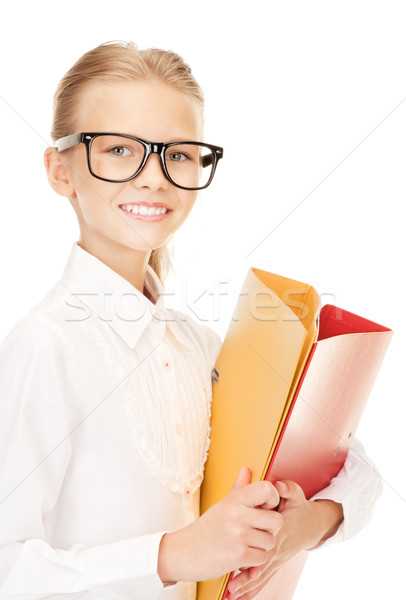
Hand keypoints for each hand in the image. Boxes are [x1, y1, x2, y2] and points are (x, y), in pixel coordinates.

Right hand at [157, 467, 282, 583]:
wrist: (183, 551)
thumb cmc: (206, 528)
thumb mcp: (223, 505)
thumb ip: (239, 488)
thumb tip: (246, 469)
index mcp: (235, 499)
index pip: (268, 489)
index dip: (273, 499)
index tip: (265, 508)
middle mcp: (238, 514)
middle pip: (277, 520)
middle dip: (270, 529)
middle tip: (256, 532)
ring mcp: (239, 535)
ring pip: (270, 542)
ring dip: (260, 547)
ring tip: (244, 545)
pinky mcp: (239, 555)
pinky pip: (262, 558)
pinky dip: (253, 561)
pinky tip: (240, 557)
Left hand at [225, 480, 343, 599]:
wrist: (313, 525)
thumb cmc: (300, 508)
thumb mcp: (296, 495)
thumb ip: (287, 488)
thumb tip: (279, 485)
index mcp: (280, 530)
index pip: (266, 544)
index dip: (254, 555)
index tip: (239, 564)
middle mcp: (278, 546)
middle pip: (262, 565)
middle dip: (246, 579)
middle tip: (231, 588)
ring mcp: (277, 557)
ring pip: (262, 575)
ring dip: (248, 587)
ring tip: (232, 595)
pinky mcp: (276, 562)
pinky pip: (264, 577)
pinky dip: (253, 588)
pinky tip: (240, 597)